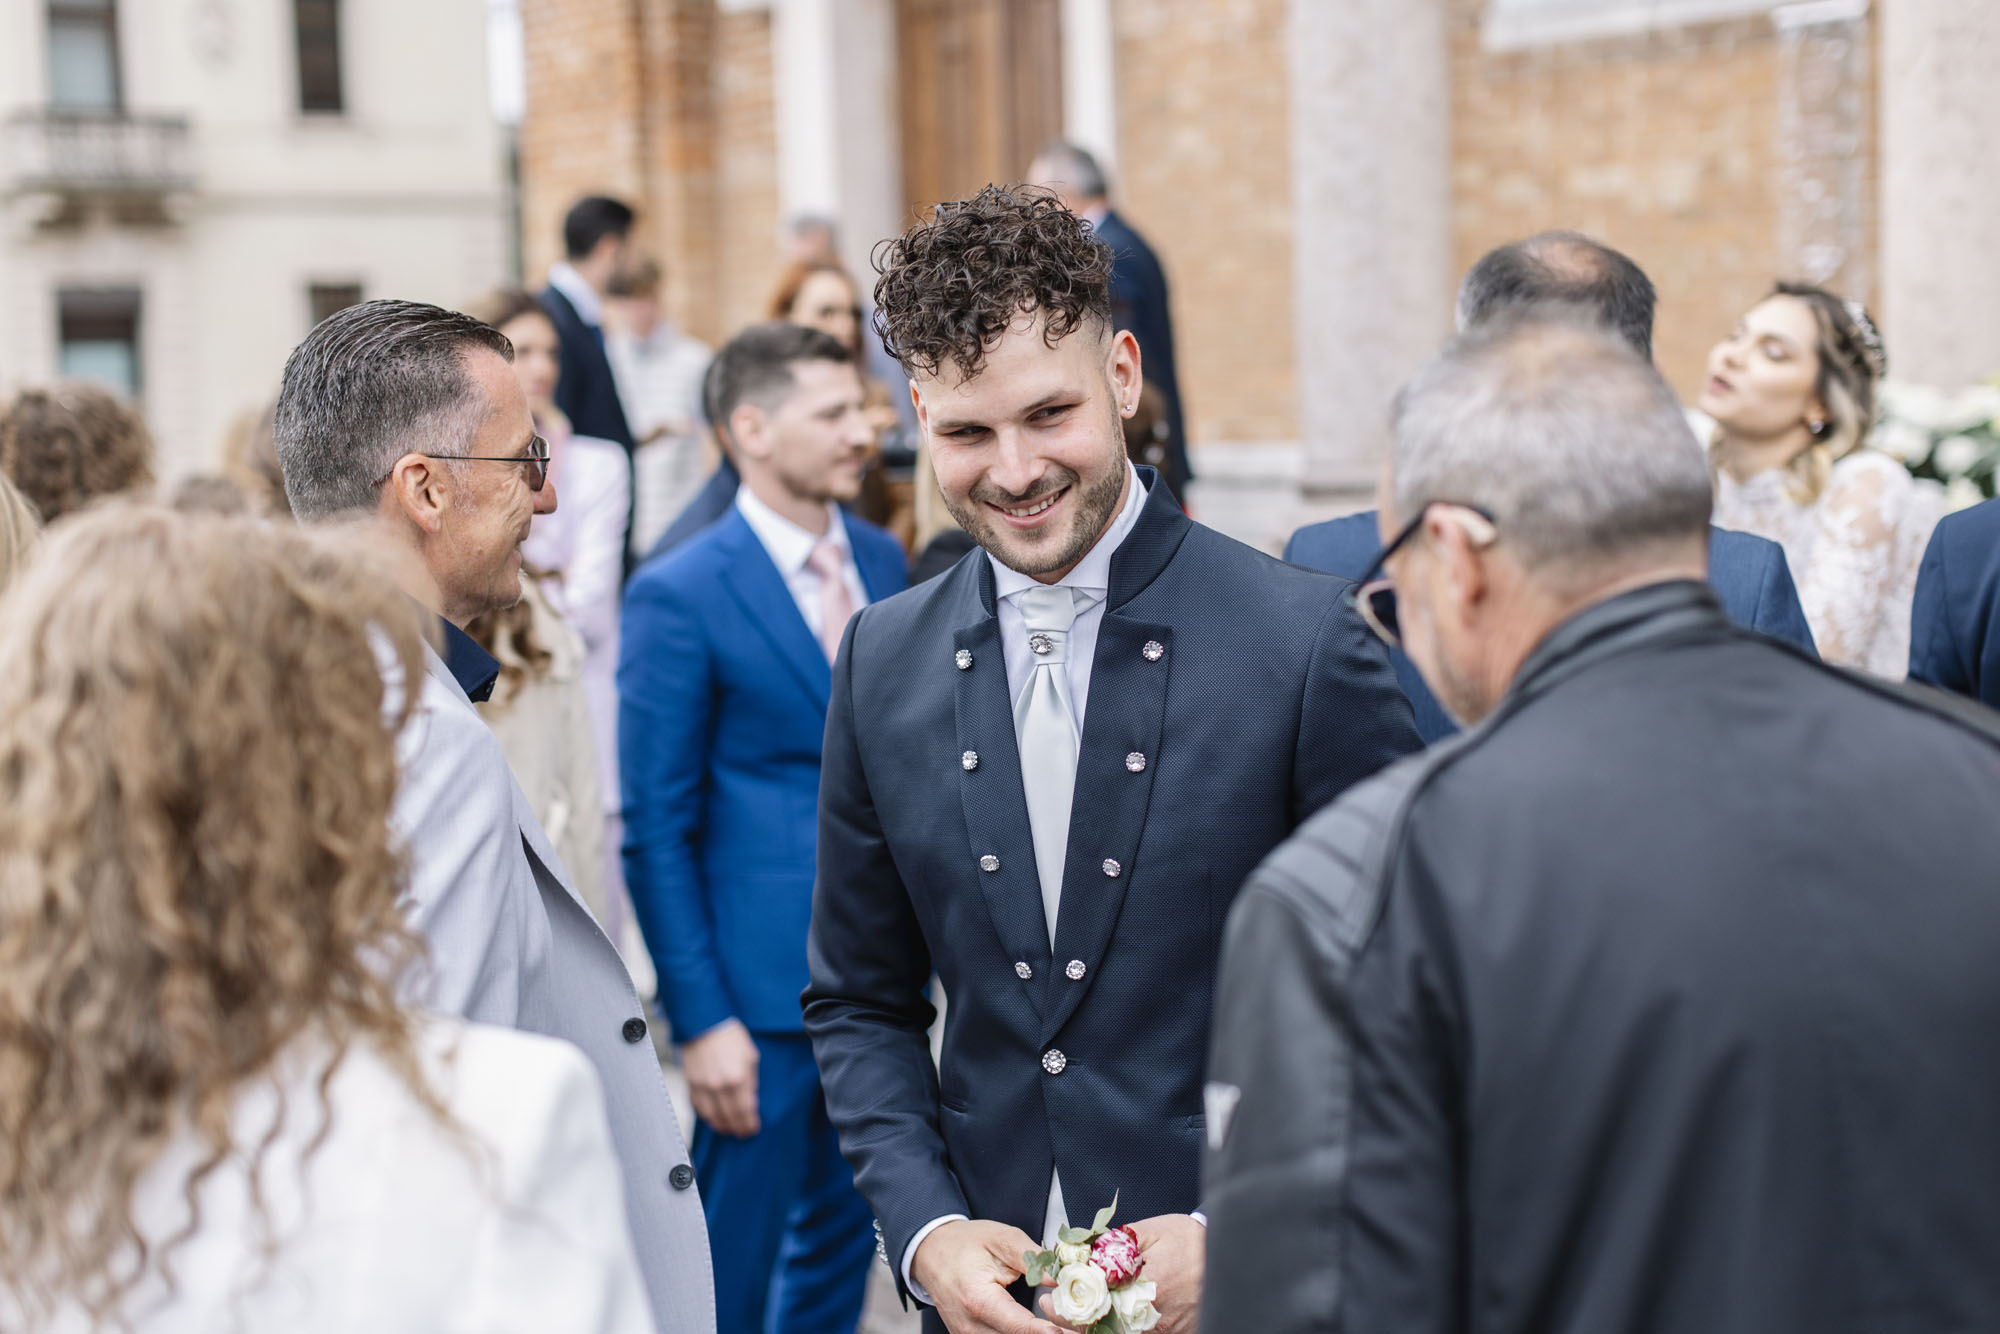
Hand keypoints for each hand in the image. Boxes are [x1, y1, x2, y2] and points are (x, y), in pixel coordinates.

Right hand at [679, 1018, 759, 1137]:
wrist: (705, 1024)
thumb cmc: (731, 1037)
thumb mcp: (750, 1056)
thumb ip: (751, 1080)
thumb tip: (750, 1099)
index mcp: (738, 1079)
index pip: (745, 1111)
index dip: (749, 1124)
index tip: (753, 1129)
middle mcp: (719, 1086)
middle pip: (729, 1117)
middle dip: (737, 1128)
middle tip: (743, 1133)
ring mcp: (703, 1086)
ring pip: (712, 1117)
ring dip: (721, 1125)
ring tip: (728, 1128)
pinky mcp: (691, 1083)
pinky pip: (698, 1107)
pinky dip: (707, 1115)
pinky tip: (713, 1117)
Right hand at [912, 1219, 1062, 1333]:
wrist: (930, 1251)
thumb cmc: (963, 1243)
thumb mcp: (1001, 1238)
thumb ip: (1033, 1258)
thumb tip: (1061, 1277)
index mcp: (978, 1300)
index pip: (1020, 1327)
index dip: (1049, 1331)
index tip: (1070, 1330)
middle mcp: (971, 1326)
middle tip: (1075, 1326)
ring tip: (1058, 1324)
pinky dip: (1019, 1333)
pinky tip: (1038, 1327)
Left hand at [1036, 1214, 1203, 1333]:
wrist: (1229, 1260)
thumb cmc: (1193, 1243)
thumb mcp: (1153, 1231)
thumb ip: (1116, 1242)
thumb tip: (1082, 1249)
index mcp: (1145, 1287)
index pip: (1093, 1303)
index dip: (1066, 1302)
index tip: (1048, 1297)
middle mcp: (1153, 1316)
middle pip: (1101, 1327)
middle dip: (1070, 1319)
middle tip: (1050, 1308)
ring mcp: (1163, 1330)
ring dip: (1090, 1328)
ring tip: (1067, 1319)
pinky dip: (1115, 1331)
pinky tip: (1101, 1324)